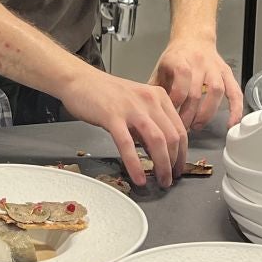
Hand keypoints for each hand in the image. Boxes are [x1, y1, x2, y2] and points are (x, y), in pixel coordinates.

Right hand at [57, 66, 188, 189]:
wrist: (79, 80)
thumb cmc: (105, 93)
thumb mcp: (136, 103)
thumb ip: (149, 123)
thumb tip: (158, 150)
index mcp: (158, 96)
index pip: (180, 128)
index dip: (182, 152)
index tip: (178, 167)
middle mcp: (149, 100)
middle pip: (172, 136)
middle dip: (174, 163)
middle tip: (170, 179)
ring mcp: (131, 108)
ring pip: (157, 140)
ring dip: (162, 165)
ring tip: (161, 180)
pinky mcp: (112, 116)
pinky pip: (128, 145)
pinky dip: (135, 165)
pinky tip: (138, 178)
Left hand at [149, 38, 244, 134]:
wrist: (193, 38)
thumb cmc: (176, 57)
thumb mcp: (160, 69)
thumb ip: (154, 90)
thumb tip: (147, 112)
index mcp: (178, 60)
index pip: (179, 86)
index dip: (175, 105)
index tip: (170, 118)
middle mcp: (197, 62)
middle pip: (195, 93)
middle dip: (188, 115)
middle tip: (182, 129)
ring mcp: (214, 67)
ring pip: (215, 91)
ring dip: (207, 113)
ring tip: (197, 126)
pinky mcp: (226, 73)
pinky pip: (234, 91)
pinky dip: (235, 108)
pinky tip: (231, 123)